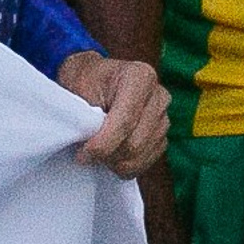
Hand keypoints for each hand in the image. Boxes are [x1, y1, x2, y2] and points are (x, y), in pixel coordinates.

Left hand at [57, 51, 169, 177]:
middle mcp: (159, 96)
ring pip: (140, 155)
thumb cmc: (85, 83)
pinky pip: (146, 162)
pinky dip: (125, 166)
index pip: (125, 121)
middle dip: (107, 155)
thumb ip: (86, 119)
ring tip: (97, 153)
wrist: (95, 80)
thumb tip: (90, 148)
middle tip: (85, 154)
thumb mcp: (79, 92)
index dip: (103, 143)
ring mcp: (163, 117)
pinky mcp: (162, 136)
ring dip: (115, 161)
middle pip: (135, 142)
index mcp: (140, 77)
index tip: (82, 154)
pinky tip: (110, 155)